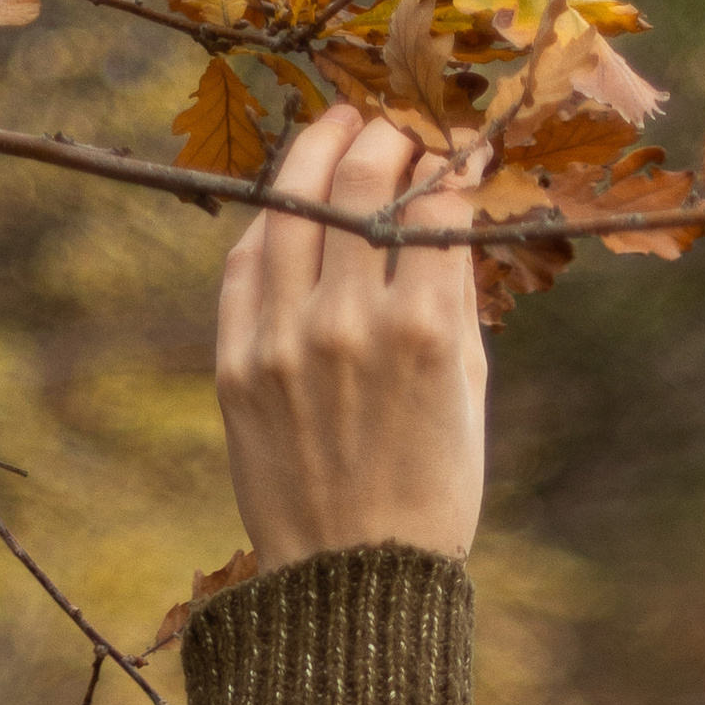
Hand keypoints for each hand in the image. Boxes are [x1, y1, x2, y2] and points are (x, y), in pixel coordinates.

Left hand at [215, 106, 484, 569]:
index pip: (432, 200)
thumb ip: (455, 292)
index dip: (448, 160)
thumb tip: (451, 206)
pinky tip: (291, 207)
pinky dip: (271, 224)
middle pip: (359, 181)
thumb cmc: (432, 488)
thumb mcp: (468, 387)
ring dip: (317, 151)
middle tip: (395, 123)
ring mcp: (282, 340)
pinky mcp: (236, 364)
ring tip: (337, 127)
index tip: (454, 147)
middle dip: (384, 136)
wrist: (354, 581)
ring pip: (291, 206)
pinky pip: (245, 264)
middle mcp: (347, 322)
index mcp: (422, 328)